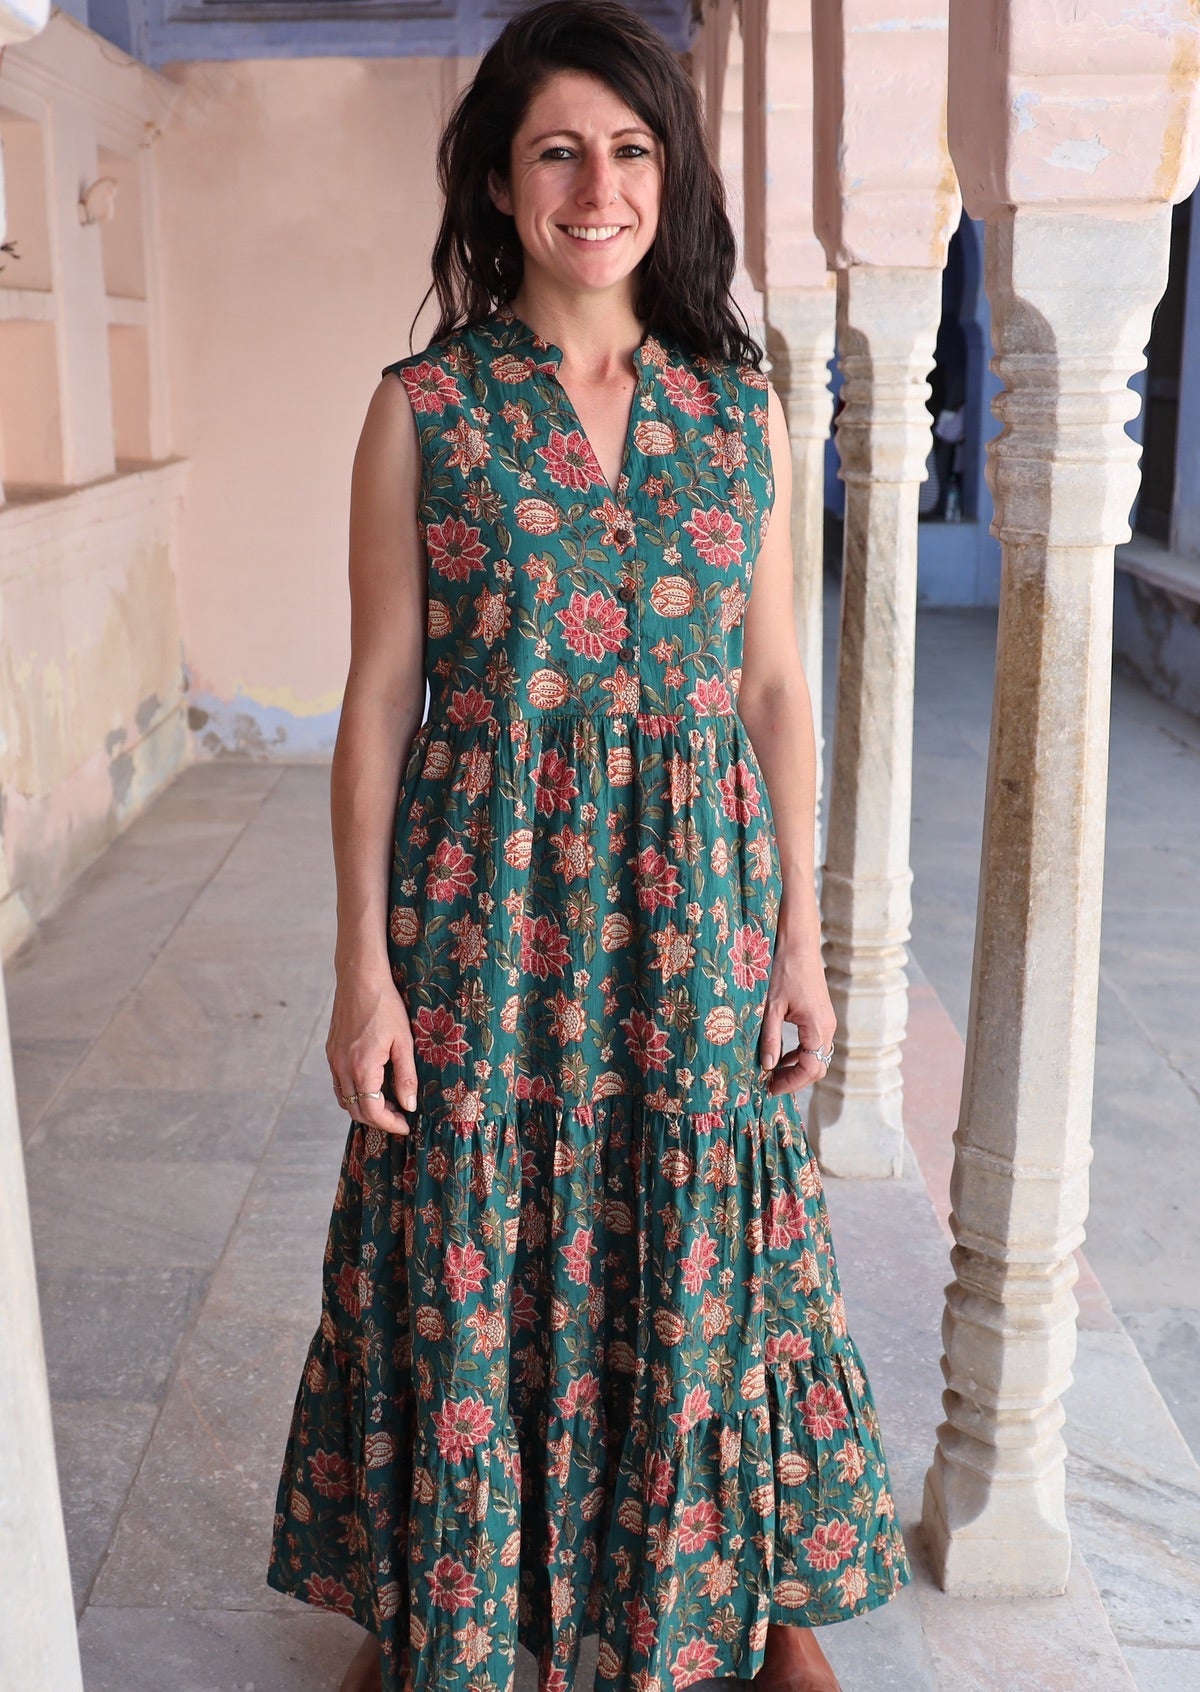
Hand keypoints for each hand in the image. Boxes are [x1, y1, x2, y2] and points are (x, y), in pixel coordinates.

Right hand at [326, 969, 417, 1137]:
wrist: (360, 978)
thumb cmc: (385, 1006)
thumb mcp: (403, 1041)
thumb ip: (406, 1076)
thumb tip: (409, 1105)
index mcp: (362, 1067)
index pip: (372, 1111)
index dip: (390, 1124)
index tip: (406, 1125)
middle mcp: (342, 1067)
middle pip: (356, 1110)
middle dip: (378, 1119)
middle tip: (400, 1116)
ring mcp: (333, 1059)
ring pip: (344, 1099)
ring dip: (364, 1107)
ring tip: (388, 1103)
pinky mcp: (331, 1051)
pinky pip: (339, 1083)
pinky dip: (354, 1093)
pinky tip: (372, 1084)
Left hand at [758, 931, 836, 1096]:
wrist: (798, 944)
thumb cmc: (783, 971)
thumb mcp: (771, 1007)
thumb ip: (770, 1039)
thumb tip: (767, 1067)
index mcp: (817, 1028)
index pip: (810, 1069)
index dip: (791, 1083)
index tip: (770, 1089)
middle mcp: (827, 1028)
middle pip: (817, 1067)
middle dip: (794, 1080)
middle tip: (769, 1085)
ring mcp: (826, 1022)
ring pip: (817, 1057)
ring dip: (796, 1069)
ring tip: (772, 1074)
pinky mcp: (821, 1017)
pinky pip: (814, 1045)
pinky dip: (799, 1055)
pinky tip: (781, 1056)